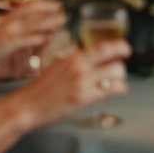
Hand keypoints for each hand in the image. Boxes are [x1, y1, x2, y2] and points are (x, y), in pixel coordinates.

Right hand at [0, 0, 65, 80]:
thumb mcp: (17, 50)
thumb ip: (33, 44)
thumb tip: (49, 38)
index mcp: (15, 21)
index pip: (36, 8)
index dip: (52, 4)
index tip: (70, 4)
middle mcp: (13, 23)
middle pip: (38, 11)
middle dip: (55, 8)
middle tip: (75, 6)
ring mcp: (8, 31)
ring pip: (32, 22)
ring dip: (50, 19)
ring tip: (66, 17)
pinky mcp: (4, 43)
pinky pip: (23, 39)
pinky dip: (36, 37)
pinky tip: (48, 37)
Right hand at [16, 39, 131, 129]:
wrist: (27, 106)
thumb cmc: (41, 88)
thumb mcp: (58, 66)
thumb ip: (75, 62)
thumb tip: (92, 59)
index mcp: (74, 57)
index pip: (104, 47)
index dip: (120, 47)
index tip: (126, 49)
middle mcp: (80, 67)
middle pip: (115, 63)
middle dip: (121, 68)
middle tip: (120, 72)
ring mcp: (82, 83)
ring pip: (116, 77)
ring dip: (121, 81)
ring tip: (118, 84)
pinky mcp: (83, 98)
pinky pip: (108, 92)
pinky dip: (116, 91)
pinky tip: (113, 92)